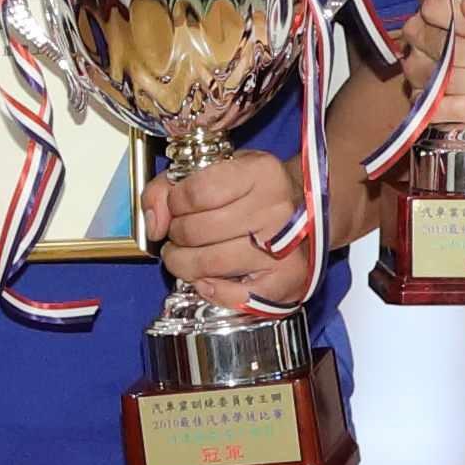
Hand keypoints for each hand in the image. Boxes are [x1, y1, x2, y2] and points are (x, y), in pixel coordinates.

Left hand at [159, 151, 312, 311]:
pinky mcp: (286, 280)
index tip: (176, 207)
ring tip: (184, 257)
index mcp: (261, 173)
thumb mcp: (218, 169)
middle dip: (175, 236)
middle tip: (178, 236)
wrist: (310, 211)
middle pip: (198, 230)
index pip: (196, 192)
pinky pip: (233, 296)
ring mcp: (283, 248)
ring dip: (182, 264)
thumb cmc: (255, 191)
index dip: (174, 203)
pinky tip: (207, 280)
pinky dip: (211, 291)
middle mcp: (276, 209)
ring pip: (209, 264)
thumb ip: (170, 185)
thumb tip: (153, 223)